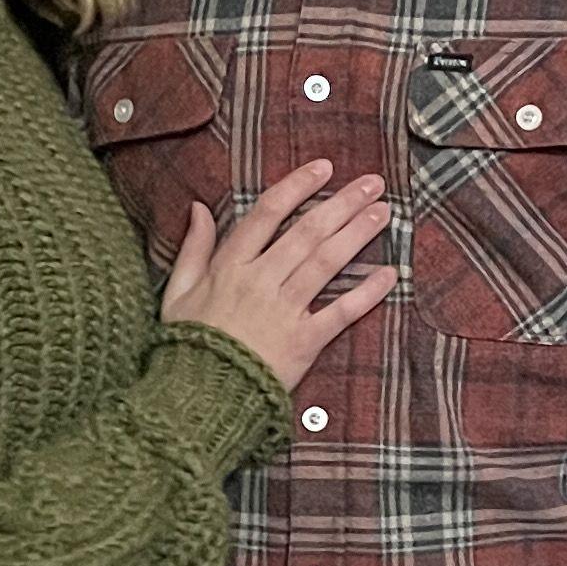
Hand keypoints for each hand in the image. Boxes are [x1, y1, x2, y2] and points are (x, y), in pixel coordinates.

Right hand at [162, 161, 398, 388]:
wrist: (197, 397)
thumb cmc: (186, 345)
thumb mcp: (177, 292)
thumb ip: (193, 248)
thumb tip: (199, 208)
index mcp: (229, 266)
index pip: (267, 213)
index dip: (298, 186)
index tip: (324, 168)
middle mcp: (260, 282)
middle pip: (307, 232)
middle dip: (343, 203)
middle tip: (372, 183)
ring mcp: (283, 311)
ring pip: (326, 262)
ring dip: (358, 234)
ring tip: (383, 213)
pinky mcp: (303, 343)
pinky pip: (340, 313)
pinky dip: (367, 293)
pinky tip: (389, 274)